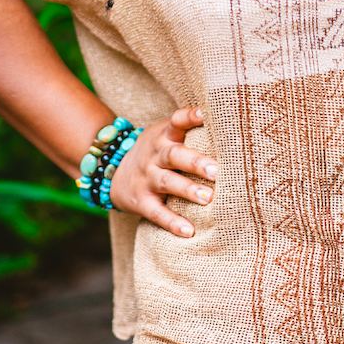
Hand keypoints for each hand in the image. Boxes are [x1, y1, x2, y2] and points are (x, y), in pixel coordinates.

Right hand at [108, 107, 212, 237]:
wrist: (112, 172)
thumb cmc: (156, 152)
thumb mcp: (165, 135)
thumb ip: (189, 131)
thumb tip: (231, 125)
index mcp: (164, 135)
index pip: (176, 121)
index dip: (189, 116)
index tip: (204, 113)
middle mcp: (155, 155)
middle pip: (174, 155)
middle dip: (196, 162)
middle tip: (217, 170)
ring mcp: (147, 178)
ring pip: (167, 182)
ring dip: (188, 190)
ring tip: (208, 198)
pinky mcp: (141, 201)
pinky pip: (157, 213)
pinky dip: (172, 222)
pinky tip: (189, 231)